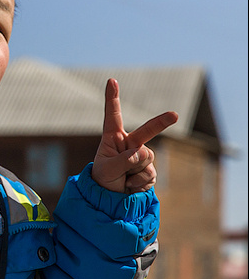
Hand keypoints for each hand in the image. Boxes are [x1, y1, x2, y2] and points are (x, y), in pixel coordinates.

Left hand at [91, 79, 177, 193]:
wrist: (110, 199)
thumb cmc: (103, 180)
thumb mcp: (107, 170)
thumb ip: (124, 161)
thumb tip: (142, 153)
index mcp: (113, 139)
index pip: (113, 116)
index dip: (112, 98)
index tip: (111, 80)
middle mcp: (129, 144)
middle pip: (147, 131)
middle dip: (161, 122)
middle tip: (174, 115)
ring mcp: (142, 156)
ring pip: (146, 159)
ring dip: (134, 172)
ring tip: (123, 179)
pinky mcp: (150, 170)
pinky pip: (150, 175)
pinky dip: (139, 183)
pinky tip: (130, 185)